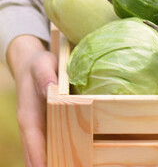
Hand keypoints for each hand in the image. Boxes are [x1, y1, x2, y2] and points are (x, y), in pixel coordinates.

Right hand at [8, 35, 57, 166]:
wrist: (31, 64)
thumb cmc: (40, 64)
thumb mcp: (43, 65)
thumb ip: (46, 76)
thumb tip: (50, 89)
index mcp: (28, 113)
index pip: (33, 138)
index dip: (38, 155)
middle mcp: (30, 125)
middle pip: (34, 152)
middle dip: (42, 164)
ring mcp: (36, 128)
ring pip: (39, 151)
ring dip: (48, 163)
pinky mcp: (43, 127)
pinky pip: (46, 145)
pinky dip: (51, 157)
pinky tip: (65, 164)